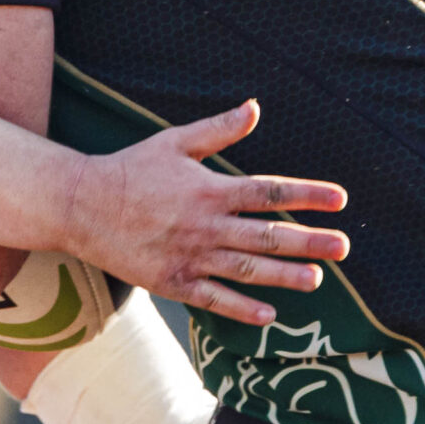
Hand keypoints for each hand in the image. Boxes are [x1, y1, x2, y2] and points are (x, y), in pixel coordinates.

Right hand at [58, 100, 348, 324]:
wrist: (80, 207)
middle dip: (309, 242)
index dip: (307, 196)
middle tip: (343, 247)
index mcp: (209, 190)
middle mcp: (205, 226)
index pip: (269, 193)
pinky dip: (243, 310)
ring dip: (286, 277)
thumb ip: (218, 130)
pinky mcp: (172, 282)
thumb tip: (255, 107)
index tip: (339, 200)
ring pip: (248, 271)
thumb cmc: (129, 170)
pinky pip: (214, 300)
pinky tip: (270, 316)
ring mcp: (190, 258)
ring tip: (318, 280)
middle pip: (267, 236)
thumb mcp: (174, 142)